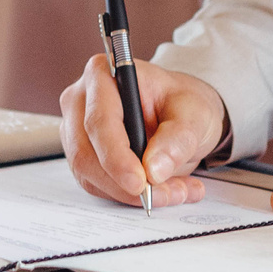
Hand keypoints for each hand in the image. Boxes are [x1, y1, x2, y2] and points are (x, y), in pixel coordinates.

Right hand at [61, 56, 230, 206]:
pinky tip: (162, 190)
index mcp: (104, 75)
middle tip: (167, 194)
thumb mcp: (195, 114)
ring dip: (131, 193)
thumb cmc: (182, 104)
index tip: (140, 182)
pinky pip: (97, 185)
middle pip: (86, 152)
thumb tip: (154, 170)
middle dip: (125, 182)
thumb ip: (177, 139)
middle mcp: (82, 101)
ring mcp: (78, 130)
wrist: (181, 114)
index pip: (99, 121)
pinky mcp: (84, 156)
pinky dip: (129, 196)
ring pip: (90, 174)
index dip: (116, 156)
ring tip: (175, 191)